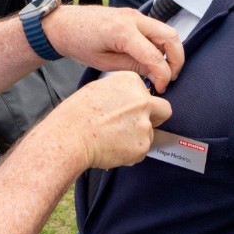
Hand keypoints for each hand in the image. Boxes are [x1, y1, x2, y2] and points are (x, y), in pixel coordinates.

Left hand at [41, 5, 183, 91]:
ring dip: (171, 51)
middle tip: (171, 79)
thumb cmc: (78, 43)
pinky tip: (153, 59)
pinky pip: (156, 28)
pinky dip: (161, 44)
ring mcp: (135, 14)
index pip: (155, 56)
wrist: (64, 24)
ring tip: (164, 70)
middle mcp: (133, 19)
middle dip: (177, 60)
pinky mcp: (134, 15)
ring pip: (167, 30)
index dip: (163, 75)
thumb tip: (155, 74)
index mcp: (123, 32)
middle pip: (170, 37)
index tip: (161, 88)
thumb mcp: (104, 63)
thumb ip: (132, 67)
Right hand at [47, 72, 172, 169]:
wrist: (71, 136)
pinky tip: (112, 147)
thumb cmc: (77, 114)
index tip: (129, 111)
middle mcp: (143, 101)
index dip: (140, 104)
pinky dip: (129, 152)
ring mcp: (145, 124)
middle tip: (134, 126)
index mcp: (131, 82)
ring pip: (149, 133)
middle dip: (153, 118)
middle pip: (163, 110)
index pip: (148, 93)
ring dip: (136, 138)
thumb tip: (130, 101)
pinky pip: (141, 151)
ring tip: (112, 138)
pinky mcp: (142, 146)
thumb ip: (122, 93)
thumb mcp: (100, 88)